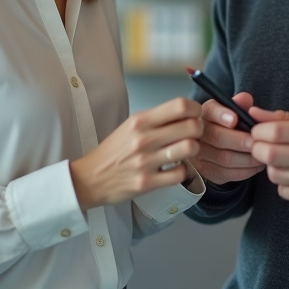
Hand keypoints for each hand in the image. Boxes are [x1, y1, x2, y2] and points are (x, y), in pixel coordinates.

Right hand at [69, 97, 203, 209]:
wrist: (90, 178)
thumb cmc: (113, 151)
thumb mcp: (130, 126)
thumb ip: (156, 119)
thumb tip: (187, 113)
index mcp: (140, 120)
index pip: (180, 105)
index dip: (195, 109)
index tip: (195, 115)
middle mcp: (144, 138)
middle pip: (191, 126)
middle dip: (199, 129)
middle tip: (194, 134)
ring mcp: (146, 162)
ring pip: (190, 148)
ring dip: (193, 150)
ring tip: (185, 152)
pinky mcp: (147, 182)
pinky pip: (180, 174)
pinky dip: (182, 171)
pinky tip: (174, 169)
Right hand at [190, 92, 265, 185]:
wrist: (215, 147)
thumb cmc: (229, 125)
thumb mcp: (234, 111)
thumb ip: (241, 104)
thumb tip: (245, 99)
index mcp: (206, 113)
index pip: (210, 111)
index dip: (222, 114)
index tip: (235, 119)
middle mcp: (198, 133)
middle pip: (216, 137)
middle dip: (238, 140)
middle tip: (255, 142)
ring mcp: (199, 154)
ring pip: (223, 158)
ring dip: (246, 158)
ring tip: (262, 153)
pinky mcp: (207, 171)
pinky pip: (227, 173)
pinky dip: (245, 170)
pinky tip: (257, 165)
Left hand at [248, 107, 288, 208]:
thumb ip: (284, 117)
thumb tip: (253, 113)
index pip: (275, 131)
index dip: (259, 131)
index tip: (258, 131)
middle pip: (270, 154)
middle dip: (258, 149)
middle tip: (261, 146)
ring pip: (274, 174)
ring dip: (272, 167)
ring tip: (283, 161)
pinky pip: (283, 191)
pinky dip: (283, 183)